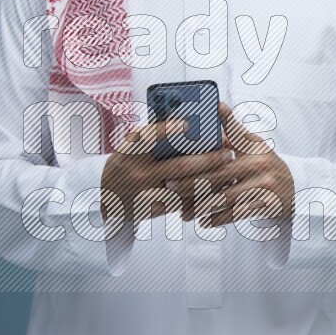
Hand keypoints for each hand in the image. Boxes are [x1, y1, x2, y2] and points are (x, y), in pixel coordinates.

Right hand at [100, 113, 237, 225]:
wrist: (107, 199)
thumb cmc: (125, 164)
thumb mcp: (131, 148)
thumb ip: (154, 137)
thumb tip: (189, 126)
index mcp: (129, 151)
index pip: (147, 137)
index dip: (167, 130)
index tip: (187, 124)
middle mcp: (136, 172)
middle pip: (179, 166)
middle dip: (207, 160)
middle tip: (227, 153)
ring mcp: (144, 193)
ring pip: (186, 188)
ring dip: (210, 180)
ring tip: (228, 171)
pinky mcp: (152, 210)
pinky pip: (181, 203)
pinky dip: (199, 195)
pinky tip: (215, 188)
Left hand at [166, 101, 295, 229]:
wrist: (298, 190)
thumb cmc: (268, 165)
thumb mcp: (255, 144)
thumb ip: (234, 129)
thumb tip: (217, 105)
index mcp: (252, 148)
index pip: (221, 149)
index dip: (198, 154)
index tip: (176, 160)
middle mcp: (259, 165)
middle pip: (218, 175)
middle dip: (191, 182)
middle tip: (170, 186)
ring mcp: (264, 186)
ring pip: (225, 198)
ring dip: (201, 206)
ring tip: (183, 212)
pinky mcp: (267, 204)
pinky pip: (237, 214)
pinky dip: (218, 219)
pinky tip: (204, 223)